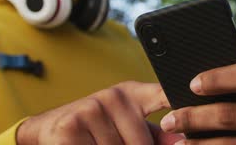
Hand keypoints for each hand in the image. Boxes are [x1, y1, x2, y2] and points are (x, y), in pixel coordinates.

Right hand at [16, 81, 183, 143]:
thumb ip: (155, 134)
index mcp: (131, 95)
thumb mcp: (125, 127)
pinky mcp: (72, 127)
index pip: (162, 94)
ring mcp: (91, 109)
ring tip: (97, 144)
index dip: (177, 101)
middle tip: (112, 143)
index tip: (188, 113)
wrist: (48, 129)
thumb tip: (182, 141)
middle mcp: (113, 96)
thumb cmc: (94, 131)